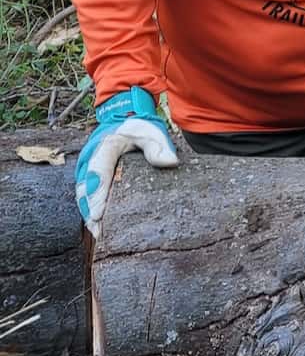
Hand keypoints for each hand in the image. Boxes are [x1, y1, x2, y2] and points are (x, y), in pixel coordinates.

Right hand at [75, 86, 179, 235]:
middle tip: (99, 231)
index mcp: (105, 146)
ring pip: (82, 195)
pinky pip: (86, 196)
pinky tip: (99, 228)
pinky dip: (90, 211)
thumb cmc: (139, 129)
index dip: (96, 194)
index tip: (98, 214)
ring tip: (99, 234)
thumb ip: (158, 146)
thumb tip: (170, 162)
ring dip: (88, 214)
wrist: (125, 122)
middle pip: (84, 188)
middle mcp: (90, 159)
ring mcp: (87, 169)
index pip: (98, 170)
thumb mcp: (151, 131)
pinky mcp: (89, 178)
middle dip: (90, 210)